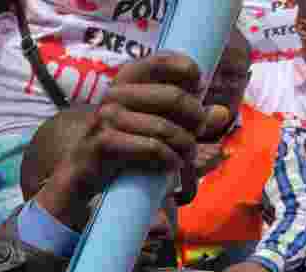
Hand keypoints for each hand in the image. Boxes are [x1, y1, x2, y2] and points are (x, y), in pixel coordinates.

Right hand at [37, 53, 230, 230]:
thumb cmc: (123, 148)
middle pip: (173, 97)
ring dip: (184, 146)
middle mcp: (115, 94)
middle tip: (197, 134)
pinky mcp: (104, 142)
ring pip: (164, 128)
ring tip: (185, 157)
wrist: (81, 176)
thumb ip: (188, 119)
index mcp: (126, 80)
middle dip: (194, 118)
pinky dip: (167, 160)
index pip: (163, 60)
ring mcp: (107, 117)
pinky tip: (170, 166)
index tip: (199, 92)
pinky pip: (151, 148)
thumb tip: (223, 113)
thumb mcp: (156, 127)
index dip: (189, 73)